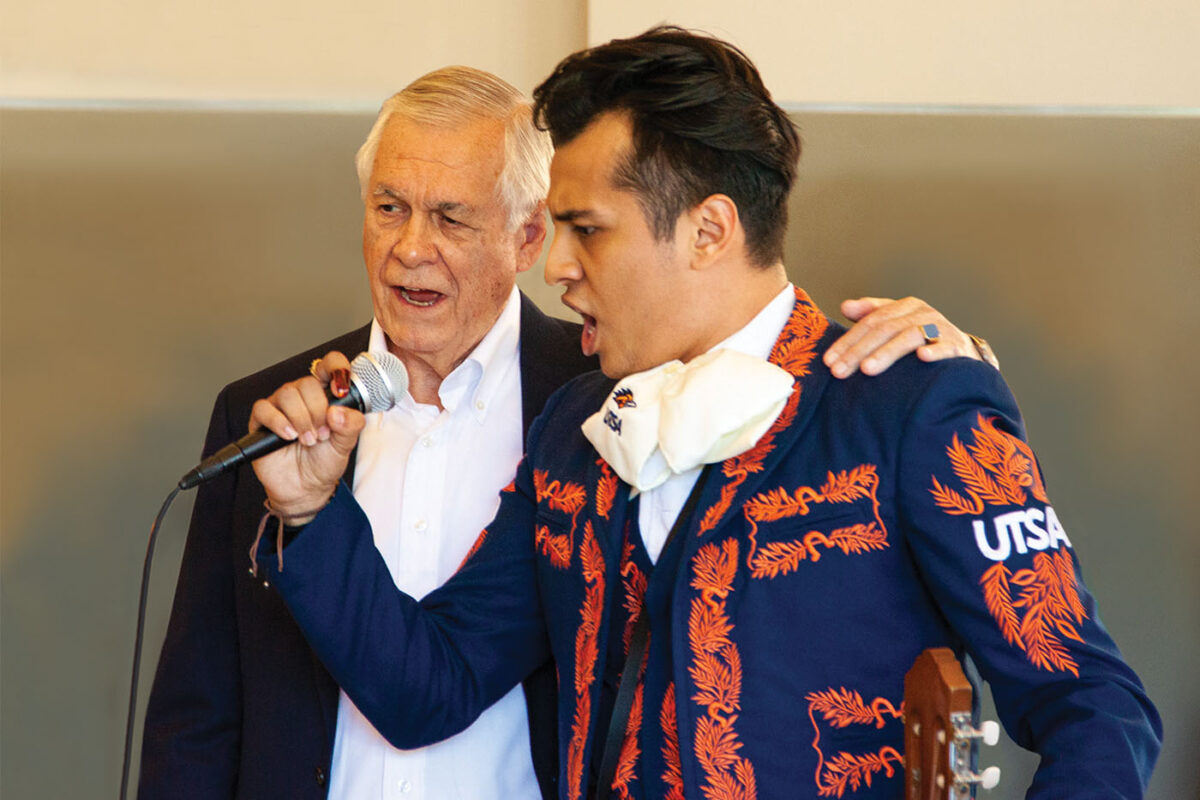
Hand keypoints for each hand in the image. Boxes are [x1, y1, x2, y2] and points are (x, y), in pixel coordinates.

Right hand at [249, 351, 364, 522]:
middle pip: (306, 383)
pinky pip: (264, 409)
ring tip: (308, 440)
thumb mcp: (346, 445)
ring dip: (301, 419)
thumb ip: (351, 425)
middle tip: (323, 433)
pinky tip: (289, 436)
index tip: (341, 389)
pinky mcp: (262, 421)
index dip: (335, 369)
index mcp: (325, 396)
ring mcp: (281, 407)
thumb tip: (339, 411)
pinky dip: (279, 422)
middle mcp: (302, 397)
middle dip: (318, 410)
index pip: (329, 366)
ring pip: (287, 393)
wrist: (305, 488)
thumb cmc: (324, 462)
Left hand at [823, 296, 987, 378]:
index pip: (870, 322)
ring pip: (909, 337)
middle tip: (840, 371)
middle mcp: (922, 314)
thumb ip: (871, 315)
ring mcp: (941, 328)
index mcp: (905, 307)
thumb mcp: (896, 324)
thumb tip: (845, 306)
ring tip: (868, 369)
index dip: (848, 341)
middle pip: (885, 330)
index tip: (829, 361)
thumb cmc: (923, 339)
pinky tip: (921, 359)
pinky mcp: (957, 345)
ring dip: (887, 353)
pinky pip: (945, 347)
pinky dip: (934, 351)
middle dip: (859, 351)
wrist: (962, 352)